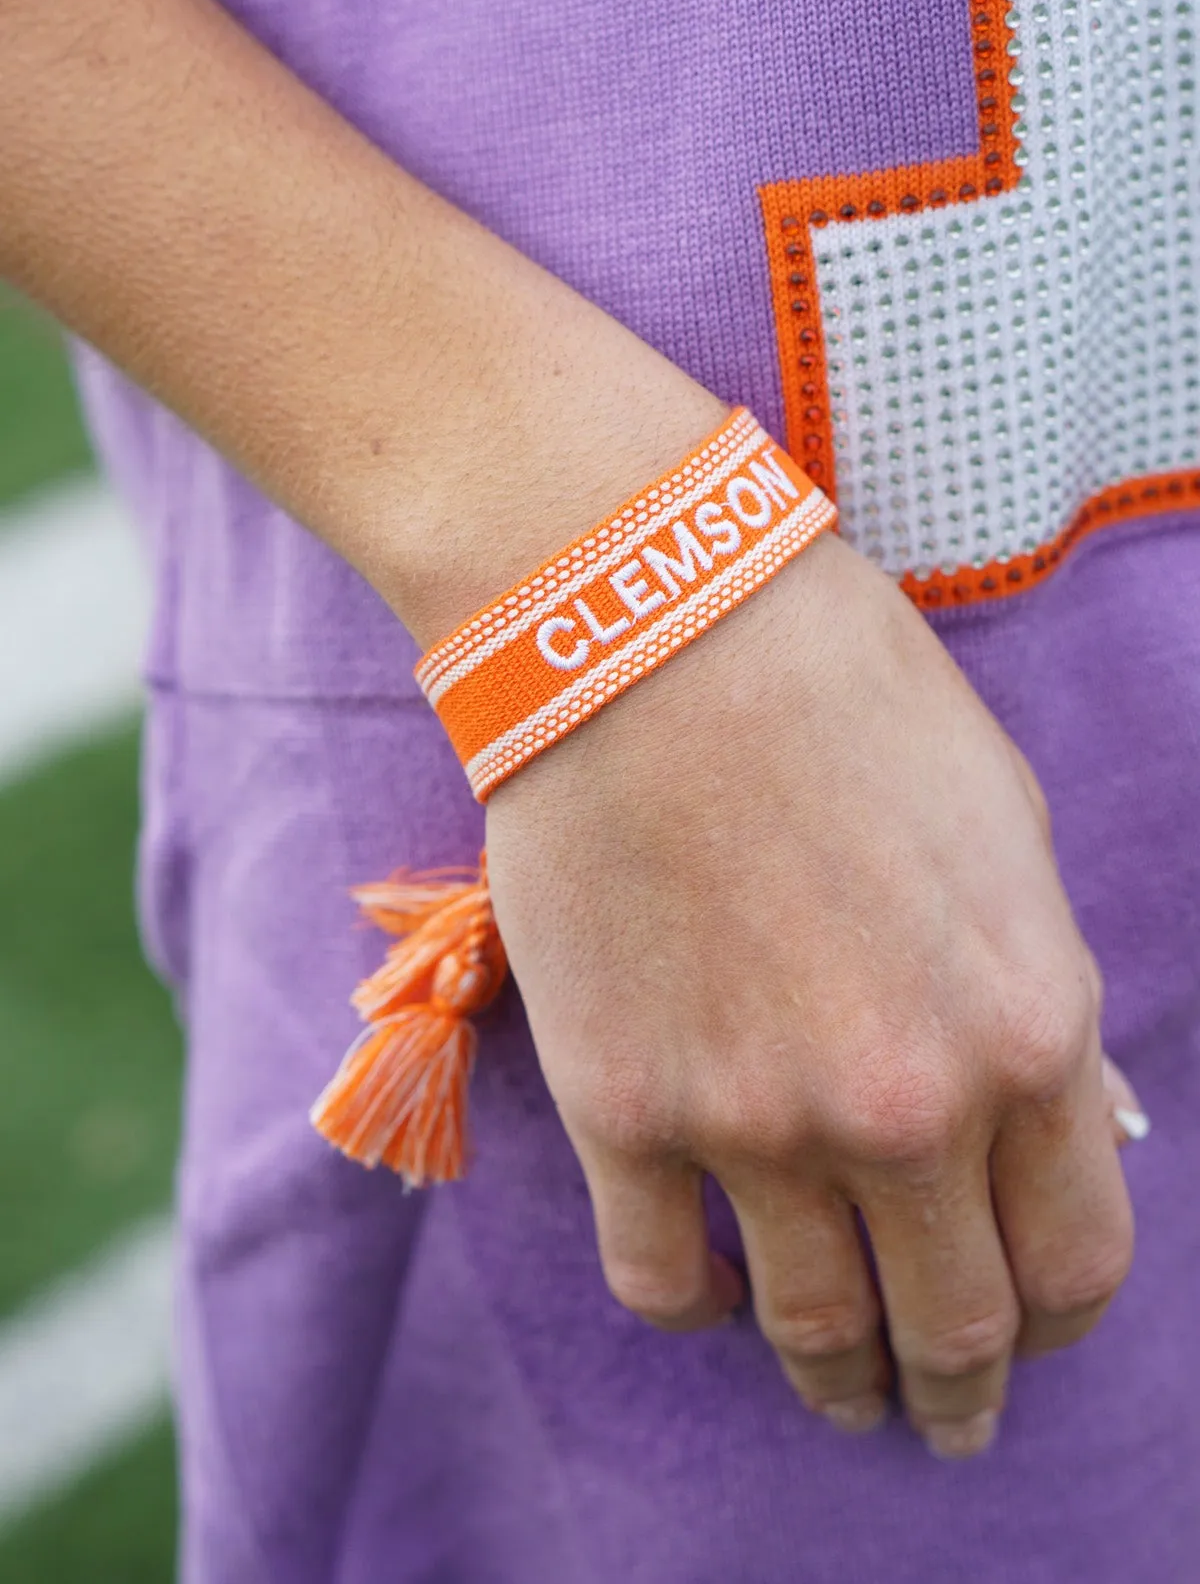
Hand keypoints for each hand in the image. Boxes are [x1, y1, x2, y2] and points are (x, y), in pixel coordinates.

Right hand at [486, 531, 1135, 1458]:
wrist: (655, 628)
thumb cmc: (846, 696)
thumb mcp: (1007, 833)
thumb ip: (1038, 994)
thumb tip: (1064, 1111)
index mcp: (1027, 1031)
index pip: (1074, 1261)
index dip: (1056, 1322)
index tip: (1026, 1332)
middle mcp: (903, 1108)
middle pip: (953, 1327)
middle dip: (954, 1391)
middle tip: (938, 1415)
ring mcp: (754, 1121)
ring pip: (811, 1329)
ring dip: (837, 1379)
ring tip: (839, 1389)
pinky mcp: (621, 1108)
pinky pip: (660, 1279)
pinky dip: (694, 1307)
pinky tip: (708, 1291)